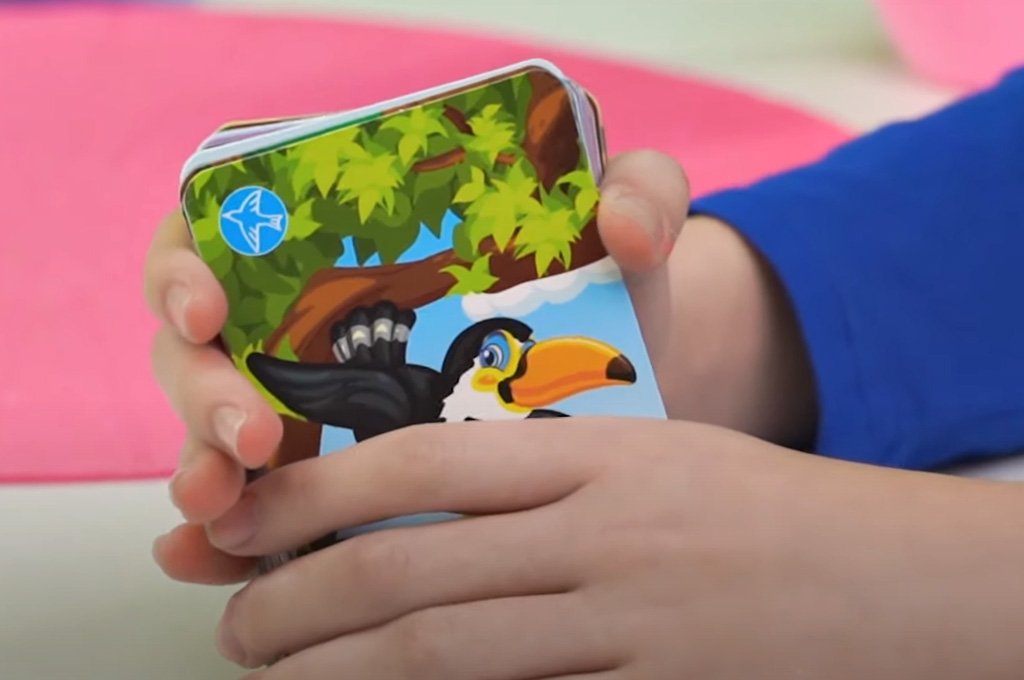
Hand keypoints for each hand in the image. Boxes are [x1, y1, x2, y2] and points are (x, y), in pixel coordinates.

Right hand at [145, 150, 695, 582]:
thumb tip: (624, 226)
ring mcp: (310, 399)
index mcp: (344, 231)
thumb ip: (639, 191)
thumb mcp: (620, 227)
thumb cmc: (605, 289)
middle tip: (252, 433)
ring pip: (213, 424)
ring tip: (222, 502)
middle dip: (203, 388)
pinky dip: (222, 534)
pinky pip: (258, 502)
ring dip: (201, 464)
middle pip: (204, 340)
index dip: (190, 262)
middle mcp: (305, 314)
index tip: (210, 304)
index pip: (227, 227)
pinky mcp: (332, 475)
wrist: (622, 382)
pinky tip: (210, 558)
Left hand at [205, 418, 1023, 678]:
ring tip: (271, 676)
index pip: (424, 461)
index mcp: (593, 453)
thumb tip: (424, 498)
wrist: (879, 575)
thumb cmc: (754, 502)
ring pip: (443, 650)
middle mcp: (597, 533)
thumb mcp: (649, 452)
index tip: (247, 514)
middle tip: (234, 619)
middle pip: (411, 567)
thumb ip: (545, 470)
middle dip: (298, 597)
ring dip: (339, 670)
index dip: (317, 490)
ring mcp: (624, 622)